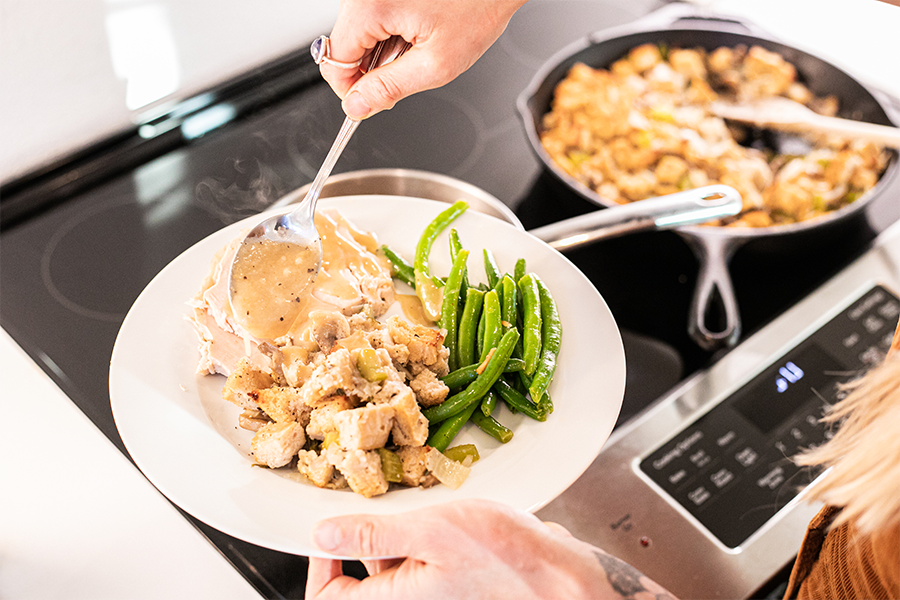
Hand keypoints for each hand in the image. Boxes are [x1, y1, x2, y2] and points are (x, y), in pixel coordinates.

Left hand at [305, 498, 679, 599]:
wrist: (564, 577)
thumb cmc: (507, 558)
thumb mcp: (431, 533)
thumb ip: (373, 536)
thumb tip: (324, 535)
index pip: (329, 596)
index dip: (321, 560)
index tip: (330, 527)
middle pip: (361, 580)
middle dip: (366, 538)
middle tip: (381, 501)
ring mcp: (433, 596)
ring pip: (392, 567)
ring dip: (398, 533)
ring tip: (422, 507)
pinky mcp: (452, 585)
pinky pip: (421, 563)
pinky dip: (423, 537)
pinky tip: (444, 515)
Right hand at [320, 0, 527, 118]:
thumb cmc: (478, 7)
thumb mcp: (435, 64)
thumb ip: (390, 88)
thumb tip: (357, 106)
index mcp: (370, 8)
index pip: (334, 62)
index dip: (352, 90)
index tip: (372, 101)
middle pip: (345, 48)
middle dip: (373, 69)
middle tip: (411, 68)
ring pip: (359, 35)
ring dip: (385, 50)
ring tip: (420, 43)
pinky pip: (373, 18)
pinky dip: (393, 32)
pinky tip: (418, 29)